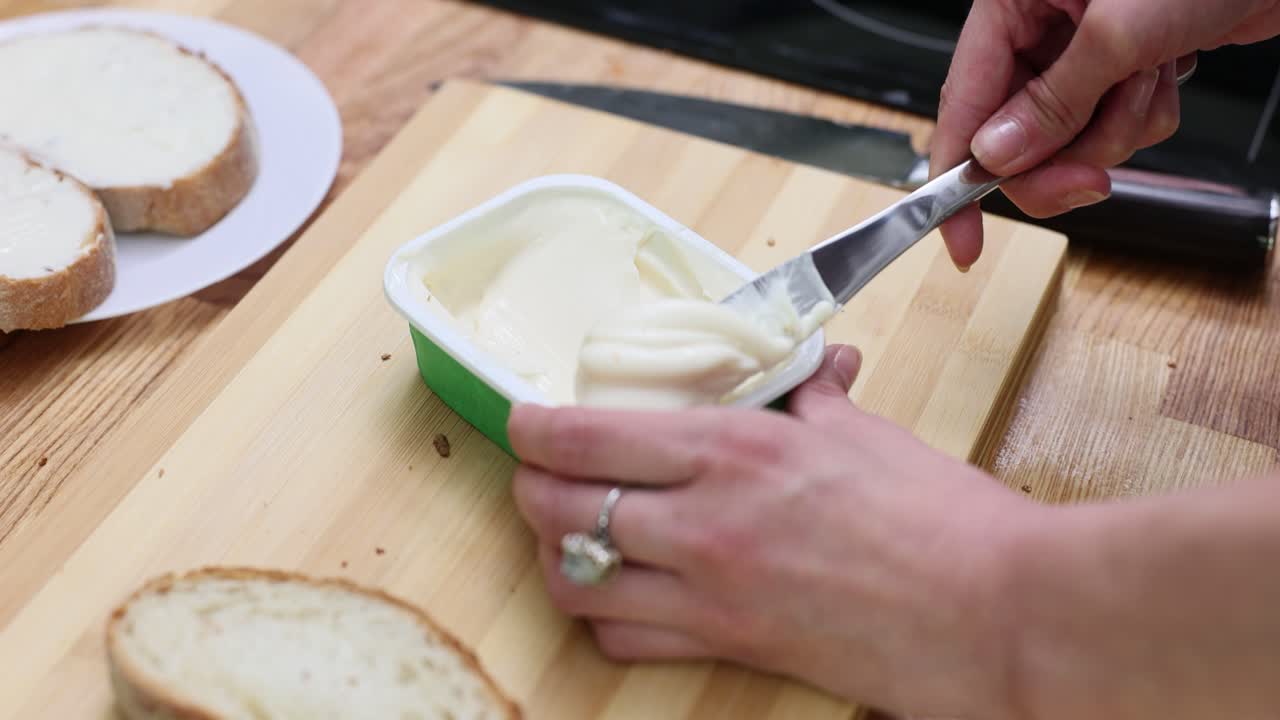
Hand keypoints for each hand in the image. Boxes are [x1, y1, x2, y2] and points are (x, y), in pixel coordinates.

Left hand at [507, 346, 1044, 717]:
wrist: (994, 611)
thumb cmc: (938, 515)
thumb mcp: (861, 433)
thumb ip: (808, 394)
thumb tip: (806, 366)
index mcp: (732, 449)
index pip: (585, 436)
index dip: (531, 427)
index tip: (523, 420)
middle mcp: (702, 522)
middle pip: (557, 508)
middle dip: (530, 488)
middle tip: (538, 474)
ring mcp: (709, 594)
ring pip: (575, 582)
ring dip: (555, 555)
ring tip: (567, 535)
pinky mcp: (729, 648)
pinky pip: (624, 641)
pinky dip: (602, 616)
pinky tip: (618, 593)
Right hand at [931, 0, 1279, 269]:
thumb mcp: (1115, 35)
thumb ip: (1051, 102)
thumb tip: (997, 156)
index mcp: (1011, 5)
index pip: (962, 102)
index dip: (956, 176)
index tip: (962, 235)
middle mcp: (1039, 28)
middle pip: (1016, 135)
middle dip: (1063, 156)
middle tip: (1089, 176)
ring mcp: (1081, 51)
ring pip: (1070, 139)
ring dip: (1116, 129)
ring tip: (1147, 79)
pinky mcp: (1122, 68)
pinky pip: (1114, 128)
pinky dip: (1145, 116)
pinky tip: (1164, 74)